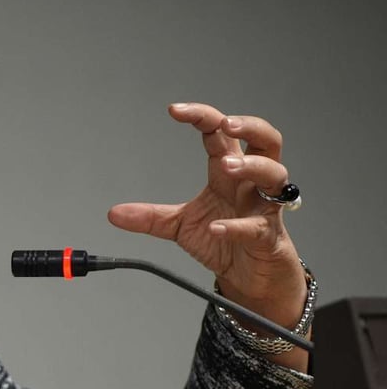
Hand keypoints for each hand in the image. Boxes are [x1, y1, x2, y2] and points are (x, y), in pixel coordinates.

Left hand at [107, 103, 307, 354]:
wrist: (248, 277)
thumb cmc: (223, 241)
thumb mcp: (179, 226)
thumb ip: (149, 217)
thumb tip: (114, 213)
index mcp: (227, 175)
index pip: (221, 135)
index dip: (202, 117)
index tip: (174, 110)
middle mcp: (250, 185)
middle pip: (267, 141)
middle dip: (250, 126)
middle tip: (226, 124)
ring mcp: (263, 209)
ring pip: (275, 174)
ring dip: (253, 166)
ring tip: (227, 165)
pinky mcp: (268, 237)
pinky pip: (258, 227)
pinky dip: (237, 227)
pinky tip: (216, 228)